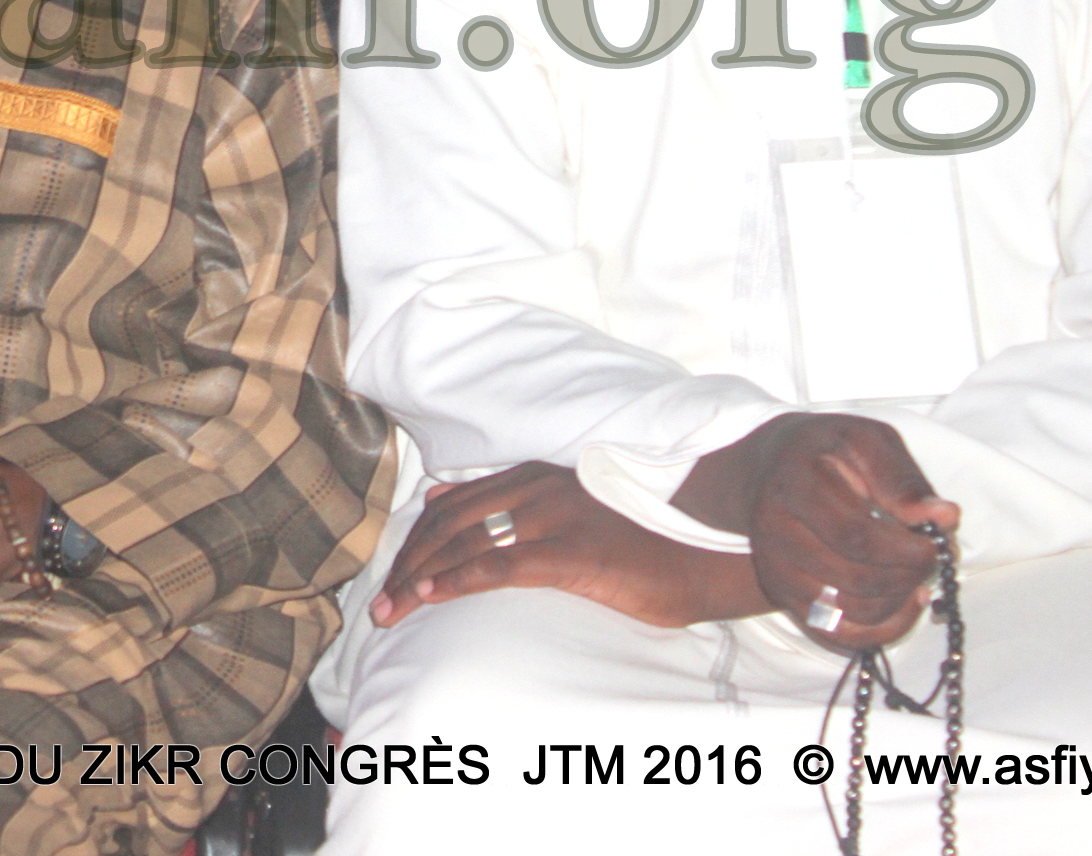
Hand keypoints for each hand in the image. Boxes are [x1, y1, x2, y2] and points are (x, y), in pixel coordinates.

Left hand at [369, 463, 765, 630]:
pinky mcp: (572, 552)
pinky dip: (457, 580)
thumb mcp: (573, 513)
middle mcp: (537, 490)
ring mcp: (554, 518)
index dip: (419, 542)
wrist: (710, 550)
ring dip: (420, 579)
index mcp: (536, 479)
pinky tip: (430, 597)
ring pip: (463, 543)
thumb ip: (513, 504)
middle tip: (381, 604)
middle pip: (449, 525)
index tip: (393, 575)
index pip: (456, 507)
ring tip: (391, 611)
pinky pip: (498, 564)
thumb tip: (443, 497)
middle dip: (408, 564)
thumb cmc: (646, 541)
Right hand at [677, 413, 955, 650]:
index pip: (854, 535)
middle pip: (855, 578)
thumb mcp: (866, 441)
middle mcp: (774, 530)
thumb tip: (944, 517)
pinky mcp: (782, 595)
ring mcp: (775, 568)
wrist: (772, 467)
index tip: (936, 545)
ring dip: (899, 600)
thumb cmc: (828, 451)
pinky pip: (838, 634)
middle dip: (909, 575)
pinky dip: (882, 630)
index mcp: (796, 483)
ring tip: (917, 575)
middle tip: (933, 558)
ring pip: (850, 611)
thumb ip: (903, 479)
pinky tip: (905, 604)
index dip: (904, 550)